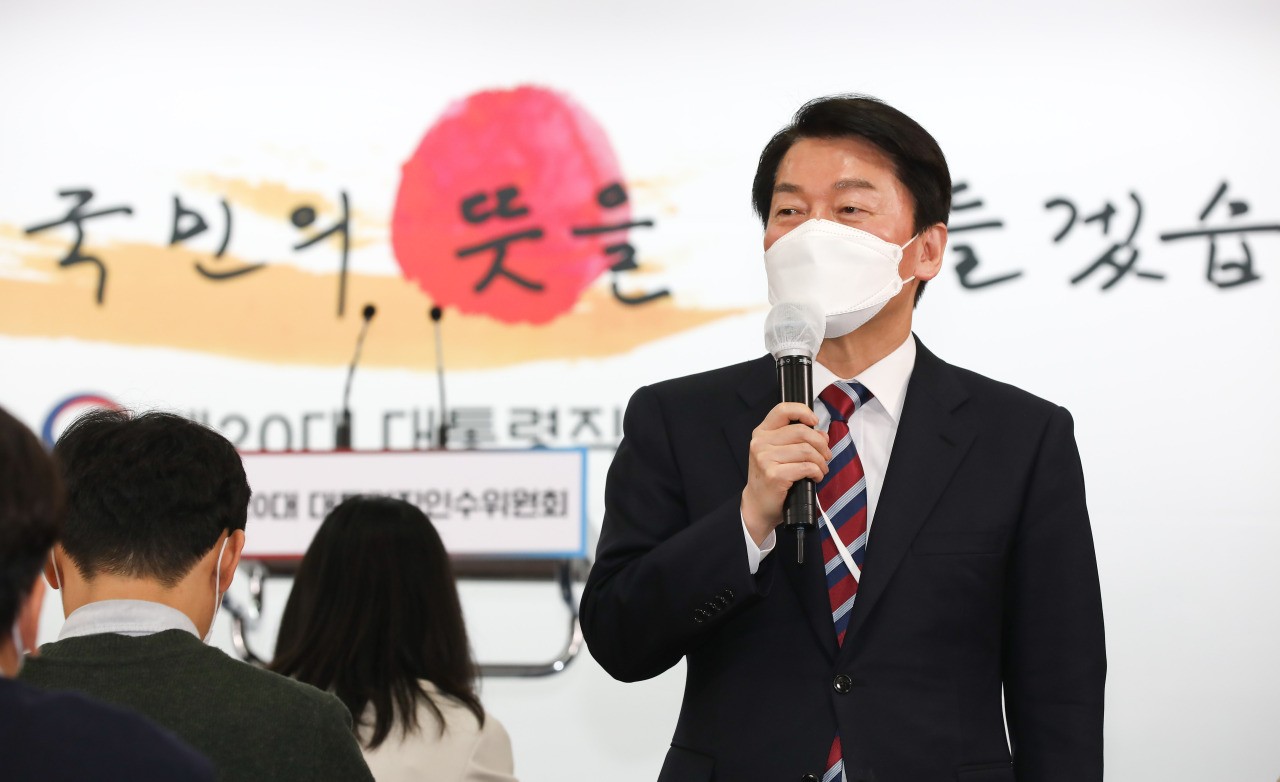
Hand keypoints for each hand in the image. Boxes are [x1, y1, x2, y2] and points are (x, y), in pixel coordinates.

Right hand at [741, 402, 830, 545]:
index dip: (803, 411)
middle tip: (825, 455)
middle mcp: (760, 443)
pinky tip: (816, 477)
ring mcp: (765, 459)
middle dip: (820, 444)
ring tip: (821, 469)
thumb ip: (800, 440)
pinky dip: (817, 472)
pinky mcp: (774, 475)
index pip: (782, 410)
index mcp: (762, 433)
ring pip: (806, 450)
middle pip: (801, 431)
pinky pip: (806, 467)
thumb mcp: (781, 453)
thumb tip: (823, 434)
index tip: (815, 422)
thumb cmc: (771, 477)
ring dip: (820, 461)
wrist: (757, 505)